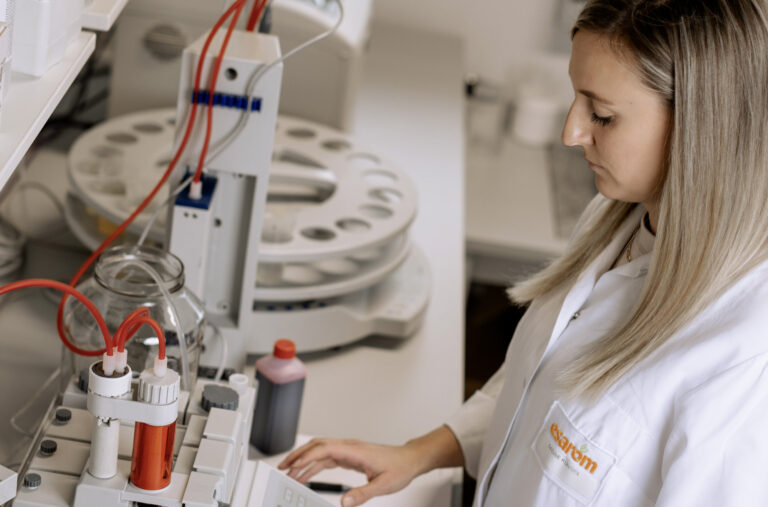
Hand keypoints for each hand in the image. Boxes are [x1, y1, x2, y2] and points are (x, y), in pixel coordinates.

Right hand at [277, 426, 464, 506]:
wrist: (409, 460)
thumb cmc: (399, 468)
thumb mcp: (383, 485)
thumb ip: (363, 494)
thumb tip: (343, 503)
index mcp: (355, 450)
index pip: (324, 449)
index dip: (306, 457)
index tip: (292, 467)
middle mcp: (349, 447)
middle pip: (317, 446)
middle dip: (298, 455)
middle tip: (282, 469)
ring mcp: (348, 450)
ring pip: (320, 451)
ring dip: (303, 461)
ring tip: (289, 474)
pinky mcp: (349, 456)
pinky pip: (326, 458)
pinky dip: (314, 466)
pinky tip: (306, 475)